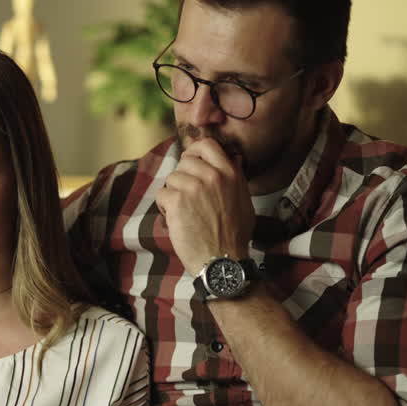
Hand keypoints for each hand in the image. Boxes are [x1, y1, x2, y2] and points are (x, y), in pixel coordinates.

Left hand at [155, 138, 255, 275]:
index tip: (190, 162)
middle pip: (184, 161)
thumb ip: (236, 178)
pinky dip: (164, 208)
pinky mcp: (177, 201)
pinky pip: (162, 194)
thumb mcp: (244, 201)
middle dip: (182, 178)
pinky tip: (176, 219)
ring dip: (173, 195)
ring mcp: (194, 187)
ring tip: (184, 212)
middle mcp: (212, 176)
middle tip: (187, 198)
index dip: (194, 152)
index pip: (206, 145)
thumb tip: (233, 158)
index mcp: (230, 173)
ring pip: (171, 178)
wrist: (222, 261)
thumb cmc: (234, 236)